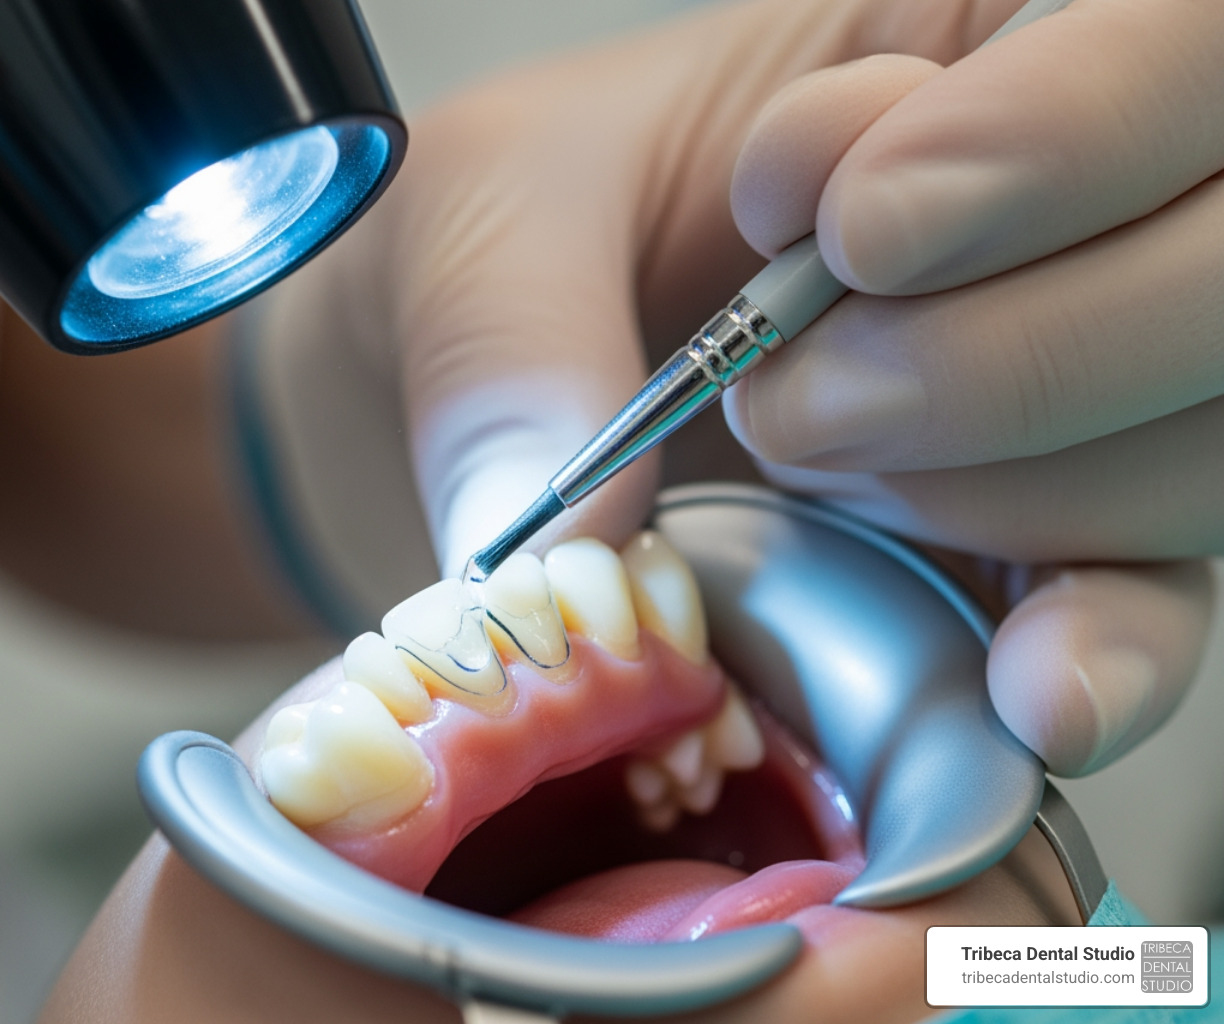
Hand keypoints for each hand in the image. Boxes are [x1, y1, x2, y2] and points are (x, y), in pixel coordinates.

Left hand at [244, 0, 1214, 775]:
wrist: (476, 363)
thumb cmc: (518, 238)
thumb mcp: (492, 216)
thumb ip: (526, 346)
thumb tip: (588, 548)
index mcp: (980, 42)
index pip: (1171, 53)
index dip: (1067, 136)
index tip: (861, 230)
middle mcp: (1076, 213)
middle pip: (1221, 275)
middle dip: (1007, 356)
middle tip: (794, 396)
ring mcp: (1078, 388)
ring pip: (1195, 448)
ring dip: (999, 489)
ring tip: (806, 463)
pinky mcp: (1045, 540)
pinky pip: (1149, 603)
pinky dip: (1100, 652)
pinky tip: (1026, 692)